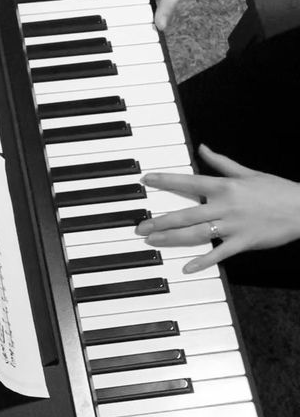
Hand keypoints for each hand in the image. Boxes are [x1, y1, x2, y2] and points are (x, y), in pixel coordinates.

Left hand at [136, 145, 299, 271]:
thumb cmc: (276, 190)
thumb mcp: (248, 172)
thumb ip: (222, 163)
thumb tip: (202, 148)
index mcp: (226, 187)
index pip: (189, 182)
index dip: (165, 181)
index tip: (146, 180)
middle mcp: (226, 206)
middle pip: (186, 214)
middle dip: (160, 221)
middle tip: (139, 226)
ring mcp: (234, 226)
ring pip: (197, 233)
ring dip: (172, 239)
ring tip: (153, 241)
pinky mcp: (243, 242)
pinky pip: (219, 253)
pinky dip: (203, 261)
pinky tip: (187, 268)